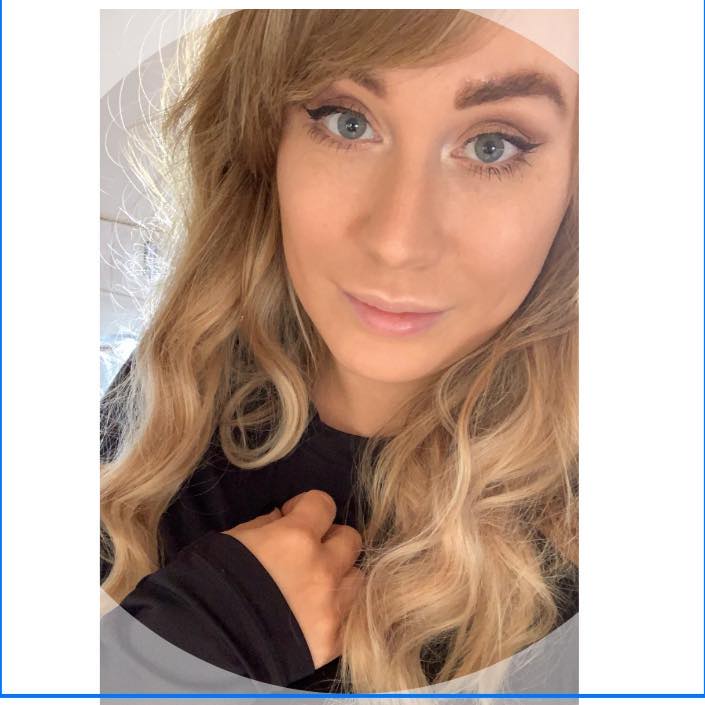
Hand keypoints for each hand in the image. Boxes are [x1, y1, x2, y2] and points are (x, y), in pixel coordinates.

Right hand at [222, 490, 364, 669]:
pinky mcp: (332, 641)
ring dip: (338, 577)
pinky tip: (316, 615)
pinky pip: (351, 616)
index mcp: (294, 537)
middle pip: (350, 539)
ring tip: (314, 588)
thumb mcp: (233, 539)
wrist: (203, 647)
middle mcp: (321, 568)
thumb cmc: (209, 583)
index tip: (293, 518)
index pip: (325, 504)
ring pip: (356, 577)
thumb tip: (283, 518)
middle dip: (330, 541)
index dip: (307, 507)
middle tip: (308, 553)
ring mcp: (330, 606)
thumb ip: (266, 524)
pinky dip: (337, 612)